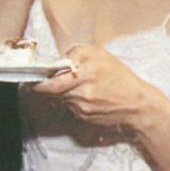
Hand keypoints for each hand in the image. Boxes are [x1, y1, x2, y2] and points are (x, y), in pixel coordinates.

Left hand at [33, 44, 156, 130]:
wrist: (136, 104)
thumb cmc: (120, 77)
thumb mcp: (101, 56)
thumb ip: (77, 54)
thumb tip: (58, 60)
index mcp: (86, 71)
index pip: (52, 80)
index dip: (40, 80)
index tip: (33, 77)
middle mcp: (82, 91)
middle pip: (53, 90)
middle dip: (47, 86)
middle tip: (43, 82)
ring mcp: (82, 106)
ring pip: (61, 97)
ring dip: (64, 92)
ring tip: (79, 86)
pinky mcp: (83, 117)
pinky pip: (70, 106)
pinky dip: (73, 101)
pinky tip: (87, 97)